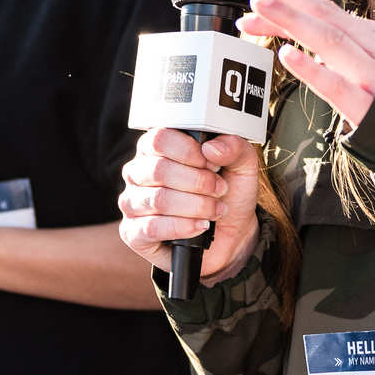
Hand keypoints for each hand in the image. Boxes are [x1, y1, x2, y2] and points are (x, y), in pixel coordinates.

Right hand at [119, 129, 262, 284]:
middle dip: (198, 182)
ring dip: (195, 206)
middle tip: (219, 189)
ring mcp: (133, 203)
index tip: (212, 163)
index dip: (189, 152)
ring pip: (158, 199)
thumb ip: (234, 147)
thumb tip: (212, 147)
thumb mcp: (241, 166)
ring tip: (215, 210)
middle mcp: (139, 173)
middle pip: (158, 170)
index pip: (159, 139)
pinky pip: (151, 227)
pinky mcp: (134, 232)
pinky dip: (183, 227)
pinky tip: (200, 225)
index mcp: (157, 149)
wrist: (232, 235)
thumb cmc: (227, 195)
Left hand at [235, 0, 374, 130]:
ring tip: (261, 5)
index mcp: (373, 35)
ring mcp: (374, 76)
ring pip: (330, 40)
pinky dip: (311, 70)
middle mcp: (374, 48)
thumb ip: (333, 52)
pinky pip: (336, 86)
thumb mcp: (369, 64)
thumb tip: (292, 43)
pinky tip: (287, 55)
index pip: (323, 9)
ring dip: (292, 20)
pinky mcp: (369, 108)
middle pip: (324, 14)